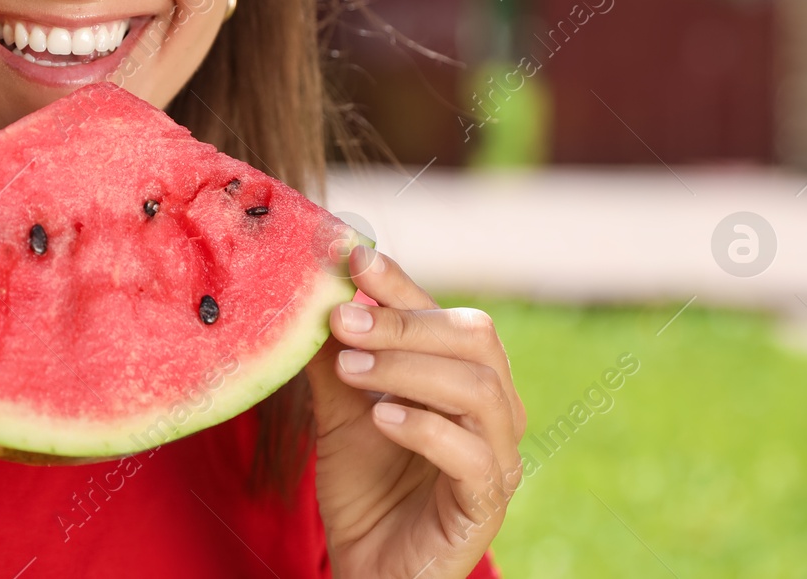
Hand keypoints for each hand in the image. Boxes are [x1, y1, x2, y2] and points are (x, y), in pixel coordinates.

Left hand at [305, 245, 525, 578]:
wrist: (370, 568)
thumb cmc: (366, 485)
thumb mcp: (340, 410)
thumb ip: (334, 356)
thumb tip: (309, 292)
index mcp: (464, 376)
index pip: (442, 312)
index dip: (401, 283)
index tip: (353, 258)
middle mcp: (494, 409)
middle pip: (473, 338)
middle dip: (403, 323)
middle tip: (342, 323)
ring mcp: (497, 458)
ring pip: (478, 389)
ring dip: (408, 369)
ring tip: (351, 370)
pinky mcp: (485, 505)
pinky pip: (473, 456)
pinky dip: (426, 428)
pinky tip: (382, 419)